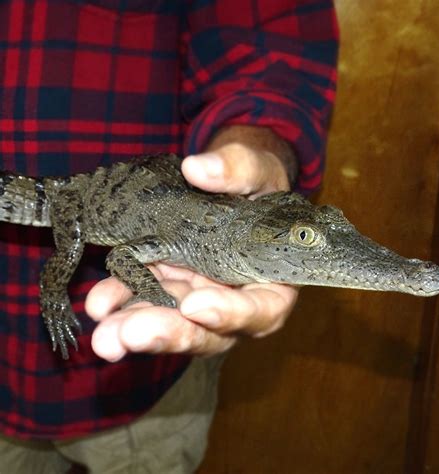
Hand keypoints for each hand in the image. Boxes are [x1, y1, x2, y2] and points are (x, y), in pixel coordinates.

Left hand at [86, 129, 298, 360]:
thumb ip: (240, 169)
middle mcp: (235, 296)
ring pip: (171, 322)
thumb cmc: (256, 183)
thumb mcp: (258, 170)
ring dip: (136, 329)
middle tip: (131, 334)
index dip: (232, 315)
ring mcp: (199, 293)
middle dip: (171, 334)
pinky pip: (145, 298)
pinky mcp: (169, 282)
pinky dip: (123, 301)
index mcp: (271, 279)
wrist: (231, 185)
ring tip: (105, 335)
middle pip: (210, 331)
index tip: (196, 306)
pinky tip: (100, 303)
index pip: (262, 310)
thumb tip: (199, 169)